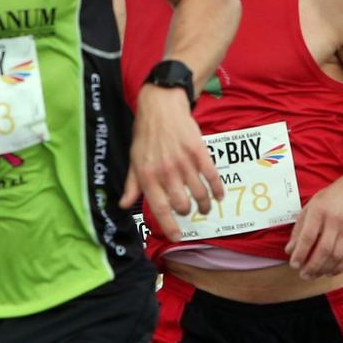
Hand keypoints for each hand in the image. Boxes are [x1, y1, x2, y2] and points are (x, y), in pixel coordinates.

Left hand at [124, 85, 221, 241]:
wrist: (161, 106)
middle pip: (182, 205)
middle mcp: (166, 172)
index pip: (160, 208)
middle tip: (189, 210)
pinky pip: (212, 177)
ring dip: (204, 205)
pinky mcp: (199, 152)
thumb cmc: (145, 134)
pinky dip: (217, 190)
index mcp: (148, 176)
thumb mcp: (133, 160)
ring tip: (204, 207)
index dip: (170, 226)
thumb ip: (132, 185)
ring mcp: (184, 162)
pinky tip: (218, 196)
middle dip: (187, 212)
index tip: (178, 237)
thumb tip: (124, 205)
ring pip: (199, 194)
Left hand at [285, 173, 342, 278]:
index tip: (294, 265)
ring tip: (313, 275)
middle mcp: (335, 221)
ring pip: (337, 256)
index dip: (300, 253)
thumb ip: (298, 230)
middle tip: (303, 275)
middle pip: (324, 249)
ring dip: (324, 269)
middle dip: (312, 266)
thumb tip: (290, 251)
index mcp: (319, 211)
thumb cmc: (327, 201)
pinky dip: (339, 268)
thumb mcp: (308, 209)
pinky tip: (329, 272)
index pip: (308, 237)